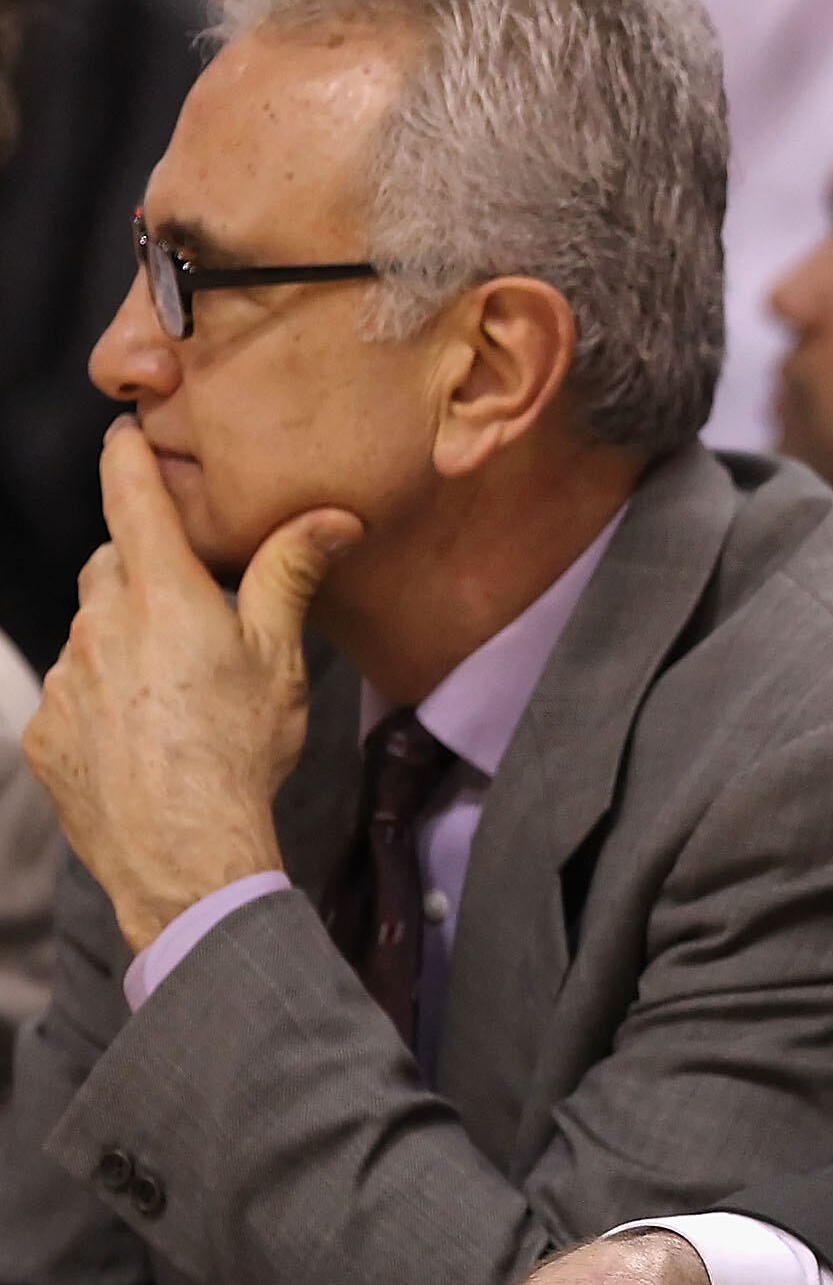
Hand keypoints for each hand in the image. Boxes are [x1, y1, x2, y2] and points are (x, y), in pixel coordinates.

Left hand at [21, 421, 357, 947]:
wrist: (185, 850)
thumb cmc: (241, 751)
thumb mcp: (280, 658)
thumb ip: (291, 576)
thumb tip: (332, 517)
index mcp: (162, 594)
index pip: (131, 498)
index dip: (126, 458)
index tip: (125, 434)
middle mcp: (100, 623)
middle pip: (107, 567)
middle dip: (138, 572)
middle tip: (188, 610)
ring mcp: (65, 677)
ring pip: (89, 633)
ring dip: (121, 642)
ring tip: (174, 692)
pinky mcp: (47, 728)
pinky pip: (71, 694)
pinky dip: (101, 701)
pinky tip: (144, 737)